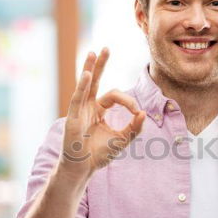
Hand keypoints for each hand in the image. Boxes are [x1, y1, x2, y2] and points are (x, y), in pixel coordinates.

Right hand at [57, 48, 144, 181]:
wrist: (84, 169)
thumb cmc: (99, 155)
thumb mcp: (122, 140)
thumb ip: (134, 127)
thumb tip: (144, 113)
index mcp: (99, 110)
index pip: (114, 96)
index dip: (128, 101)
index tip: (137, 112)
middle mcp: (88, 106)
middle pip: (95, 80)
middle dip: (101, 64)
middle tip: (106, 48)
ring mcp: (79, 110)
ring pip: (85, 85)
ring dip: (90, 68)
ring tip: (94, 53)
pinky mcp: (72, 117)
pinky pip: (77, 98)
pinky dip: (83, 86)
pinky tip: (88, 74)